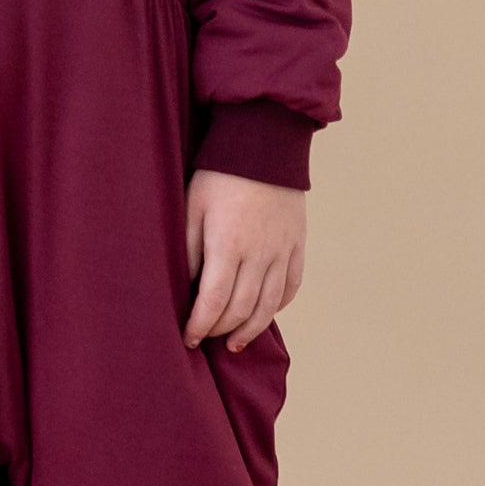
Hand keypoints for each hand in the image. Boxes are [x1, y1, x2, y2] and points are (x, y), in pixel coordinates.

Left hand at [183, 171, 305, 351]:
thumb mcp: (192, 209)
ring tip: (234, 342)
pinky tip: (263, 313)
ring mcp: (283, 251)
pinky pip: (291, 286)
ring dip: (250, 329)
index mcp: (227, 246)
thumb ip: (189, 251)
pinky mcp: (297, 244)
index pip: (213, 303)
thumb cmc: (218, 174)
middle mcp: (259, 255)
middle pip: (241, 310)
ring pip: (269, 306)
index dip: (199, 327)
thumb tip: (187, 289)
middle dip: (220, 331)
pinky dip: (277, 306)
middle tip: (206, 338)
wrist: (264, 143)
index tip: (187, 338)